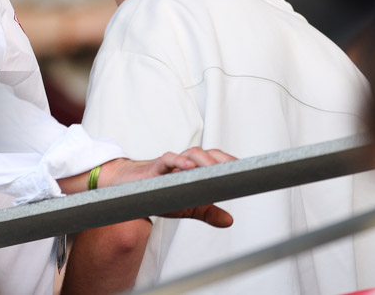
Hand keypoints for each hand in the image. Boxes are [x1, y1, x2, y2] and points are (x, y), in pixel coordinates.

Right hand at [100, 147, 235, 227]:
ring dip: (205, 160)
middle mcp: (185, 163)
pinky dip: (179, 161)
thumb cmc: (158, 192)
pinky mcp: (155, 168)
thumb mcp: (185, 206)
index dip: (230, 163)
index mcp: (194, 170)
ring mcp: (171, 164)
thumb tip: (230, 221)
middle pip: (208, 154)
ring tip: (215, 171)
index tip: (247, 170)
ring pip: (191, 154)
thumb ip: (207, 212)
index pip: (216, 161)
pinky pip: (168, 159)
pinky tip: (188, 167)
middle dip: (223, 160)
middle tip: (237, 171)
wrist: (126, 187)